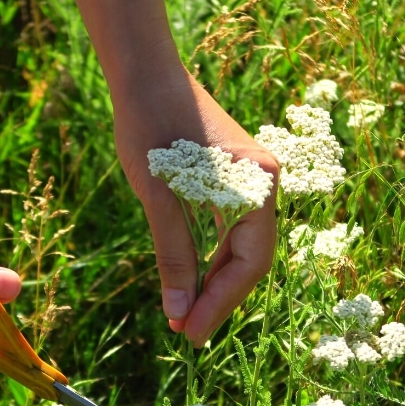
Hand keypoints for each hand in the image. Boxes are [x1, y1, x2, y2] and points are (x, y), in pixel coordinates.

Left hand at [112, 73, 278, 345]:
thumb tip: (179, 311)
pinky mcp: (230, 178)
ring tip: (184, 314)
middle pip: (250, 259)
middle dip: (218, 298)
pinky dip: (208, 257)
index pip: (250, 263)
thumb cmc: (149, 125)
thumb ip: (173, 254)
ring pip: (238, 247)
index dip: (221, 303)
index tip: (191, 333)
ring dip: (212, 281)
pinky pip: (228, 229)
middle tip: (185, 332)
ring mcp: (249, 180)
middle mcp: (262, 182)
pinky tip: (188, 279)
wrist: (142, 72)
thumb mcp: (158, 196)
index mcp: (257, 185)